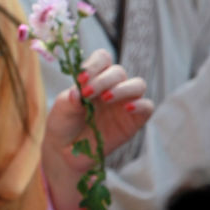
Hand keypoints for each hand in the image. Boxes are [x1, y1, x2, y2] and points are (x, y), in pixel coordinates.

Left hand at [43, 49, 152, 174]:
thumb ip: (70, 99)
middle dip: (103, 80)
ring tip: (106, 99)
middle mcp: (112, 87)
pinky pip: (147, 106)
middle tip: (87, 93)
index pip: (102, 59)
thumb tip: (78, 93)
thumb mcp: (62, 108)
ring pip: (138, 85)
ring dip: (122, 88)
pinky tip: (127, 108)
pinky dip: (140, 105)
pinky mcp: (134, 120)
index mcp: (94, 78)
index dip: (94, 64)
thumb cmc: (64, 123)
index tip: (80, 78)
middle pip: (118, 72)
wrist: (65, 150)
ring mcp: (125, 103)